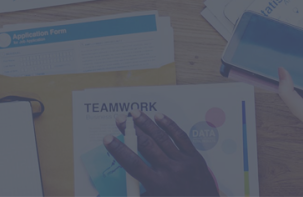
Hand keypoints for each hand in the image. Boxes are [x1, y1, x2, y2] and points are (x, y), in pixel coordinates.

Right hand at [102, 110, 218, 196]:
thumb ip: (140, 189)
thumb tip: (127, 179)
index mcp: (158, 185)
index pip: (133, 164)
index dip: (118, 150)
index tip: (107, 138)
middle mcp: (170, 171)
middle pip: (146, 146)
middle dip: (131, 131)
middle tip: (120, 120)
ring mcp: (184, 162)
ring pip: (162, 138)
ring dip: (146, 124)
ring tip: (135, 113)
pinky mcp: (195, 158)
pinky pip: (181, 137)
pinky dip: (169, 125)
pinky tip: (159, 116)